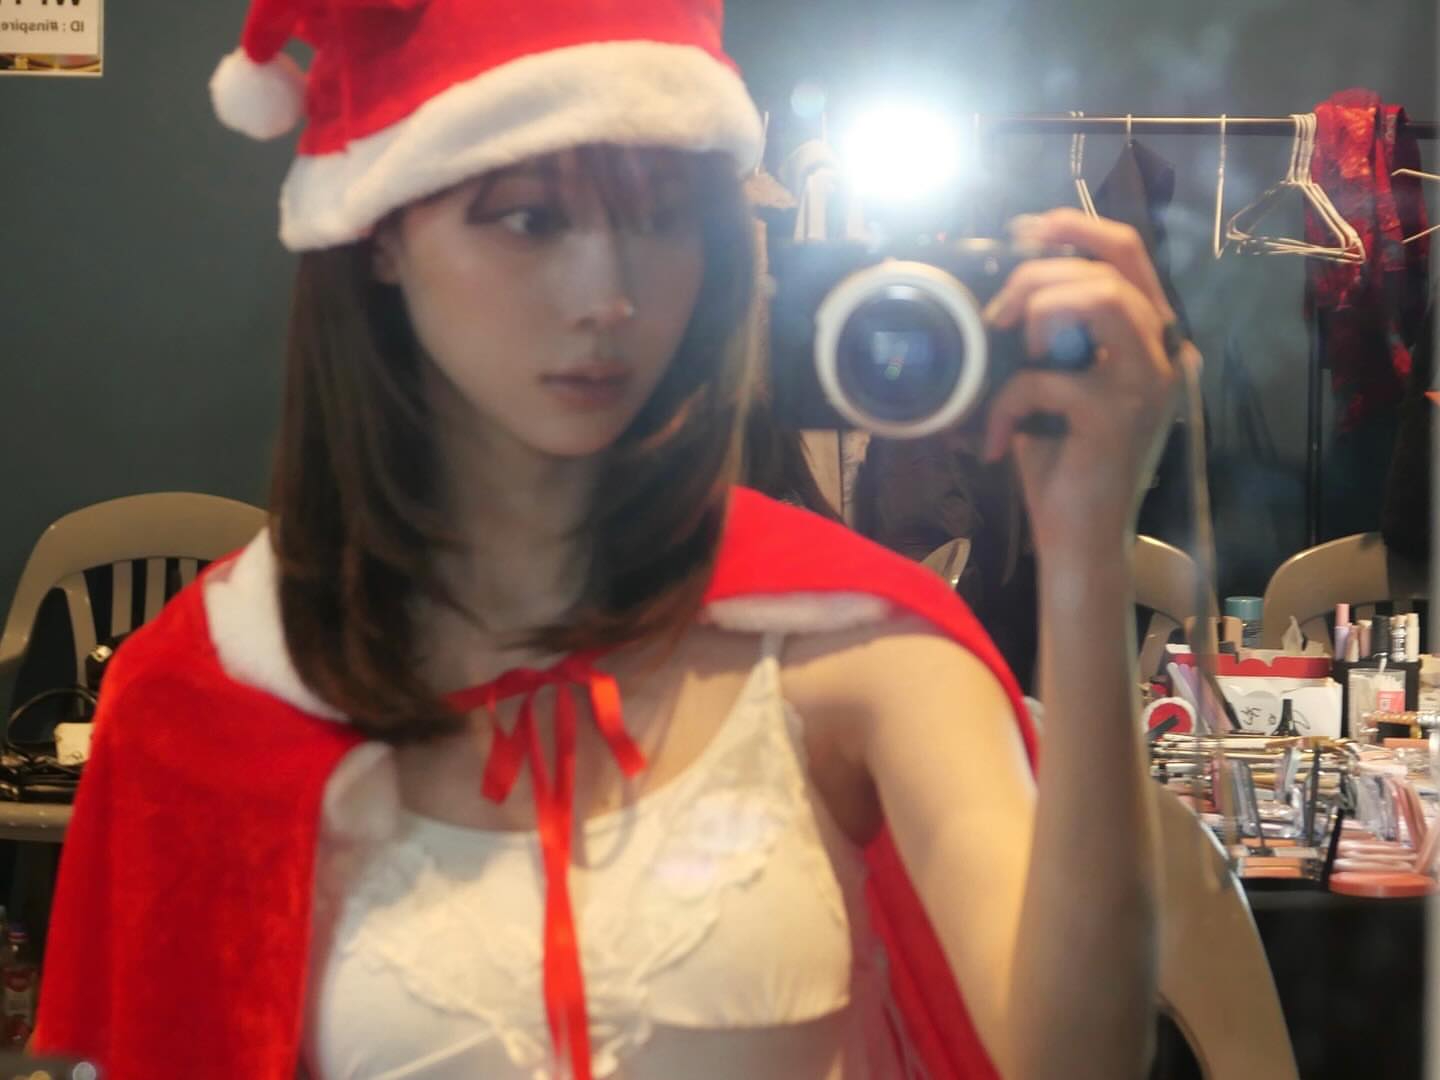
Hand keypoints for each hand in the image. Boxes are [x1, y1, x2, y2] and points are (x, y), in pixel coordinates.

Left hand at [980, 209, 1192, 555]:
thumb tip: (1011, 286)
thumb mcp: (1057, 384)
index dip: (1076, 227)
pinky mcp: (1118, 415)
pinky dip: (1007, 405)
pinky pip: (1047, 377)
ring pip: (1097, 300)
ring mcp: (1148, 382)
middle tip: (995, 317)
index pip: (1129, 253)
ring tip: (1012, 361)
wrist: (1080, 539)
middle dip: (1037, 276)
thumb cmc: (1065, 462)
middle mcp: (1163, 353)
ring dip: (1037, 316)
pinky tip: (999, 440)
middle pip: (1107, 268)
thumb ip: (1053, 334)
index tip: (1025, 230)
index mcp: (1151, 338)